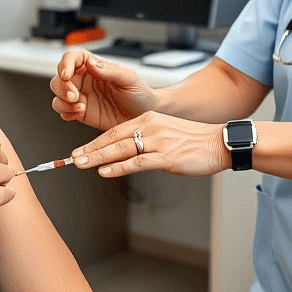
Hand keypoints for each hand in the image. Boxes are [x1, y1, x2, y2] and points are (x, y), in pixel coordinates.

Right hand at [50, 50, 157, 130]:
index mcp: (95, 67)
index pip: (73, 58)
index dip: (66, 64)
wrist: (144, 116)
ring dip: (63, 101)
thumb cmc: (140, 94)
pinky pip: (63, 111)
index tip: (66, 74)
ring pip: (58, 95)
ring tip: (80, 107)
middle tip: (74, 96)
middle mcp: (85, 80)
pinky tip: (79, 114)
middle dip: (62, 87)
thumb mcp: (129, 79)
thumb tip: (90, 62)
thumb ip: (109, 70)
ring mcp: (82, 96)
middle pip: (59, 77)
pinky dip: (66, 113)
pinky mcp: (81, 113)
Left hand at [71, 111, 227, 177]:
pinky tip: (105, 172)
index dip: (94, 142)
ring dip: (98, 158)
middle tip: (72, 158)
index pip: (114, 131)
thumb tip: (124, 153)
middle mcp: (150, 127)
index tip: (79, 151)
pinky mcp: (166, 156)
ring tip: (81, 164)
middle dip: (90, 150)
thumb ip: (144, 139)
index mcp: (148, 119)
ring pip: (121, 149)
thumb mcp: (165, 132)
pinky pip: (137, 162)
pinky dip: (119, 167)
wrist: (219, 143)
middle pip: (113, 139)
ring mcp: (158, 141)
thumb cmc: (194, 141)